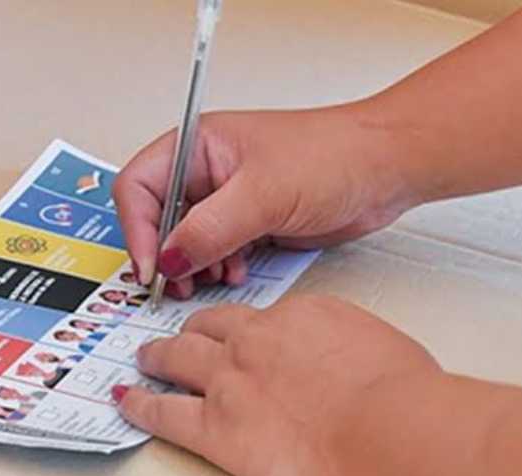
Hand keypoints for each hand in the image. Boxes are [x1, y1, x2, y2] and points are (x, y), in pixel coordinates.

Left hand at [112, 295, 440, 475]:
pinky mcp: (214, 427)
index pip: (263, 318)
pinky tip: (126, 398)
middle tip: (184, 338)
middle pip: (211, 327)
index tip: (249, 339)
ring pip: (178, 357)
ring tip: (146, 359)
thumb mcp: (381, 348)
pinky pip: (163, 411)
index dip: (251, 329)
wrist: (383, 428)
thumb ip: (350, 351)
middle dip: (195, 332)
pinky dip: (140, 403)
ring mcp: (229, 380)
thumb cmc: (397, 394)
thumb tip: (349, 363)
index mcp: (300, 316)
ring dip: (158, 356)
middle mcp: (256, 339)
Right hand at [113, 105, 416, 295]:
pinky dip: (221, 267)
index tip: (152, 267)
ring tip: (214, 276)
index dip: (137, 228)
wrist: (385, 169)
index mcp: (198, 144)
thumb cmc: (334, 155)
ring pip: (188, 240)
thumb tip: (169, 259)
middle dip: (166, 253)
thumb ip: (209, 229)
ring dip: (195, 265)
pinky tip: (238, 273)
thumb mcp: (263, 193)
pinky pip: (218, 252)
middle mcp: (208, 170)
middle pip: (158, 218)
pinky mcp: (253, 223)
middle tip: (176, 284)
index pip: (139, 186)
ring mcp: (230, 198)